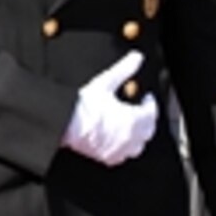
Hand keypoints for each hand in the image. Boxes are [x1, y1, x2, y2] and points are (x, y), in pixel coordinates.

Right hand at [62, 50, 156, 165]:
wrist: (64, 124)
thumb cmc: (82, 107)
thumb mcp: (104, 82)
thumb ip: (123, 69)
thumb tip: (136, 58)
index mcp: (132, 120)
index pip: (151, 113)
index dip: (150, 103)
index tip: (146, 98)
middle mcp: (129, 138)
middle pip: (148, 131)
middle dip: (147, 120)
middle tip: (141, 111)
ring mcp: (119, 150)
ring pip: (138, 146)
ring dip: (138, 136)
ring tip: (131, 126)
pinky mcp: (107, 157)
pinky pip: (122, 156)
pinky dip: (124, 148)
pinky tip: (117, 141)